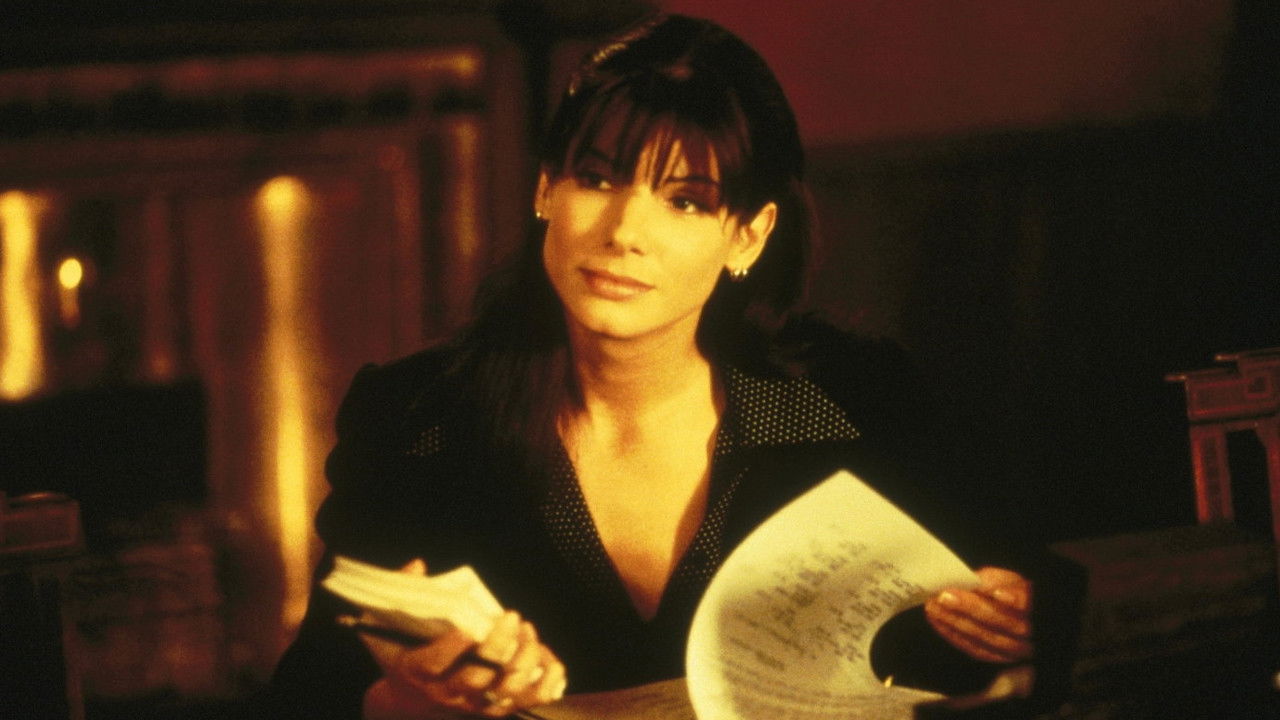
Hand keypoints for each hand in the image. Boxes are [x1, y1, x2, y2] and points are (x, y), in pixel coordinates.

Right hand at [362, 560, 566, 718]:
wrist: (410, 702)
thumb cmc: (400, 653)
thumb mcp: (385, 626)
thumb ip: (402, 595)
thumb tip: (418, 566)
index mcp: (418, 670)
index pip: (435, 664)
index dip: (453, 648)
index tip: (470, 627)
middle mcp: (447, 691)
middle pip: (477, 678)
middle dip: (498, 648)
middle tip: (512, 618)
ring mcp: (473, 703)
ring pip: (505, 690)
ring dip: (523, 661)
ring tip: (528, 631)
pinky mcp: (495, 708)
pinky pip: (527, 701)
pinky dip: (545, 683)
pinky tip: (550, 661)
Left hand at [924, 566, 1032, 663]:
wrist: (1020, 618)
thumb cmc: (1014, 593)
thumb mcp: (1010, 580)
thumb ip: (994, 579)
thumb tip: (974, 580)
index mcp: (1037, 608)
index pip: (1027, 604)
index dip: (1014, 599)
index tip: (993, 590)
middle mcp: (1030, 633)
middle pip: (1002, 623)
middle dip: (971, 608)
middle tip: (945, 596)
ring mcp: (1015, 650)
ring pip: (986, 639)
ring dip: (956, 622)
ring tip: (934, 607)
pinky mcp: (999, 658)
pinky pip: (976, 650)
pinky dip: (954, 635)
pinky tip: (938, 621)